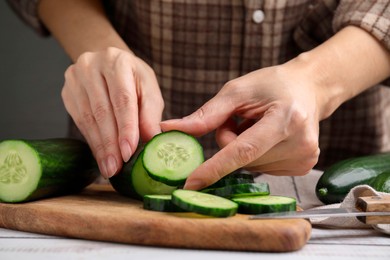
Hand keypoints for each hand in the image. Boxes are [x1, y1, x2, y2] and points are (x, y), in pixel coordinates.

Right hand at [62, 47, 163, 177]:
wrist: (110, 64)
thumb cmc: (134, 79)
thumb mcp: (149, 90)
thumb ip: (150, 114)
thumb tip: (151, 142)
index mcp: (118, 61)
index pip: (122, 99)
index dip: (126, 127)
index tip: (128, 152)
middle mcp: (92, 65)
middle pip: (102, 110)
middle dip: (111, 143)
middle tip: (117, 168)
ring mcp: (75, 78)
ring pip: (88, 118)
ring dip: (100, 147)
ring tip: (109, 168)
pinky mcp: (67, 91)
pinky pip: (79, 121)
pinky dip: (92, 141)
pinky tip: (100, 156)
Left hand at [161, 63, 321, 189]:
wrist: (309, 89)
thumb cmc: (272, 85)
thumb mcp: (237, 91)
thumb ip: (205, 114)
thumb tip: (168, 128)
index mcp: (286, 119)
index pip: (243, 150)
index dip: (215, 168)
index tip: (191, 183)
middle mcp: (300, 143)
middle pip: (242, 159)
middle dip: (230, 141)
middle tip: (242, 119)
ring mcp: (304, 159)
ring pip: (249, 166)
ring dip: (242, 149)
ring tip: (258, 126)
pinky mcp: (303, 167)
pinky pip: (261, 169)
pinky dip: (255, 155)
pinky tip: (267, 137)